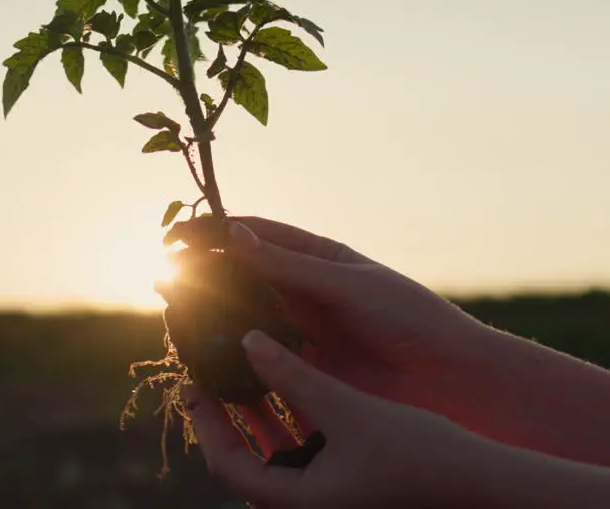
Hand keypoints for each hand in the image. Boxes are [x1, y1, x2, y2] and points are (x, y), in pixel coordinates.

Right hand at [164, 216, 489, 423]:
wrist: (446, 379)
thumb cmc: (407, 318)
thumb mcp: (344, 285)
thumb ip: (287, 265)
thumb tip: (232, 233)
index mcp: (319, 258)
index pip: (256, 235)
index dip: (214, 232)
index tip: (176, 234)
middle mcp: (304, 291)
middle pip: (242, 275)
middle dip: (202, 271)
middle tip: (163, 272)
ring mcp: (302, 329)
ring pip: (243, 316)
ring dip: (208, 313)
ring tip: (171, 312)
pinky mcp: (303, 368)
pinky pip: (257, 356)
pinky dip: (227, 354)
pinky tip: (201, 355)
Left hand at [186, 330, 490, 507]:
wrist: (487, 486)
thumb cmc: (422, 454)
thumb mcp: (349, 409)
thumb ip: (294, 376)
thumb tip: (246, 341)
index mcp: (297, 503)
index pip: (226, 462)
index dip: (204, 418)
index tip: (191, 379)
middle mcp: (305, 508)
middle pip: (242, 461)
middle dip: (223, 416)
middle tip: (206, 370)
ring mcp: (324, 501)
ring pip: (269, 456)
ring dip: (253, 415)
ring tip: (238, 368)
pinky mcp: (344, 489)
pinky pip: (297, 455)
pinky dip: (284, 422)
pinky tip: (285, 383)